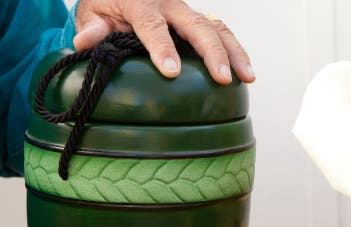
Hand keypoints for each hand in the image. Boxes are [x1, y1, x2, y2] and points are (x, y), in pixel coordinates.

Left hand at [74, 0, 254, 83]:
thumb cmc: (108, 5)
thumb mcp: (92, 12)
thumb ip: (91, 28)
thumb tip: (85, 42)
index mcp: (141, 2)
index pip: (153, 25)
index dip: (163, 48)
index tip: (171, 71)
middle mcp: (170, 4)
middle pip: (197, 25)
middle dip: (212, 52)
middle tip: (222, 78)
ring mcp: (188, 12)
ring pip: (217, 27)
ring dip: (234, 52)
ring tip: (247, 77)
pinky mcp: (199, 20)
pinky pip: (222, 31)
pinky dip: (237, 50)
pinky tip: (246, 72)